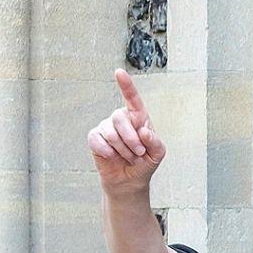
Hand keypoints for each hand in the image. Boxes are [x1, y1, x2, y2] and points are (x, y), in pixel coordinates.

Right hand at [87, 69, 165, 194]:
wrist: (130, 180)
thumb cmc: (145, 162)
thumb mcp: (157, 153)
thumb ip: (155, 142)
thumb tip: (144, 131)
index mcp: (138, 118)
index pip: (132, 99)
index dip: (126, 85)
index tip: (119, 72)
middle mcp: (121, 119)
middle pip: (120, 118)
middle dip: (131, 139)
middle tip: (138, 153)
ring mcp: (106, 127)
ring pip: (110, 132)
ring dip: (123, 149)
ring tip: (128, 157)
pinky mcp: (95, 137)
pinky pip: (97, 140)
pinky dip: (108, 152)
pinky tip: (112, 157)